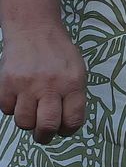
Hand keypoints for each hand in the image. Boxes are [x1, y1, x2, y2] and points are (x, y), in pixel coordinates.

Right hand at [0, 22, 87, 143]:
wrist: (34, 30)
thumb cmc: (58, 53)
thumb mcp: (77, 71)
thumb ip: (73, 96)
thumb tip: (66, 123)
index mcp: (73, 83)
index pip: (74, 119)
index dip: (68, 130)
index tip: (64, 130)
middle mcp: (50, 86)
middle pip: (46, 126)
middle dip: (45, 136)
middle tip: (43, 134)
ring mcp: (26, 85)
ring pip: (24, 122)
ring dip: (28, 121)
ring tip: (31, 109)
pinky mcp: (6, 84)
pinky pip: (7, 110)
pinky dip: (12, 108)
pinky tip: (19, 96)